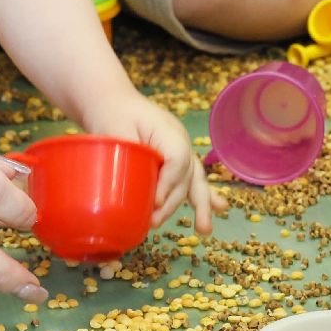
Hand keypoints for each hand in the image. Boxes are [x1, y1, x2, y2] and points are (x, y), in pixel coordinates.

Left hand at [82, 92, 226, 234]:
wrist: (112, 100)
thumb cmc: (111, 113)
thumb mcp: (114, 131)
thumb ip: (126, 155)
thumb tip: (129, 193)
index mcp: (168, 130)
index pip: (177, 159)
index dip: (168, 183)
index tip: (153, 203)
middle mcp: (180, 140)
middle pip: (187, 174)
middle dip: (174, 202)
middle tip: (154, 221)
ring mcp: (181, 149)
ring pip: (195, 179)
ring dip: (201, 205)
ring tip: (203, 230)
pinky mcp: (175, 159)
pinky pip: (192, 178)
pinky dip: (205, 195)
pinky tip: (219, 209)